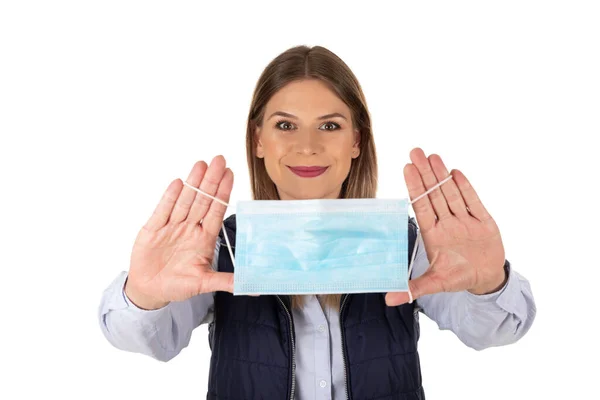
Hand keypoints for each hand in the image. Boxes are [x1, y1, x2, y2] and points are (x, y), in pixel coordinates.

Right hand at [125, 155, 233, 309]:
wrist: (149, 290)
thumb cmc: (177, 285)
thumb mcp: (203, 283)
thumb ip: (225, 281)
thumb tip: (251, 286)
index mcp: (204, 239)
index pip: (216, 211)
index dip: (223, 193)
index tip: (231, 175)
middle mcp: (190, 228)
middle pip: (202, 200)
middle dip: (211, 181)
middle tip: (220, 160)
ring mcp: (172, 227)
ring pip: (184, 201)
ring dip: (193, 183)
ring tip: (202, 164)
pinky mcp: (153, 229)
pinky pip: (163, 210)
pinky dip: (169, 197)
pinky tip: (178, 182)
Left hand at [386, 148, 506, 305]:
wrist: (486, 278)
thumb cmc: (458, 277)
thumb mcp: (436, 284)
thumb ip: (414, 288)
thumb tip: (388, 299)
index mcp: (433, 234)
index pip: (422, 206)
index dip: (415, 187)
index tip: (407, 169)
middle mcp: (446, 222)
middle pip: (434, 194)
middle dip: (425, 173)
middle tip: (415, 152)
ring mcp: (464, 219)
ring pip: (451, 193)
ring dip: (442, 175)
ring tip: (432, 156)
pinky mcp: (482, 220)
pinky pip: (473, 201)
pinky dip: (465, 187)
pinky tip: (454, 172)